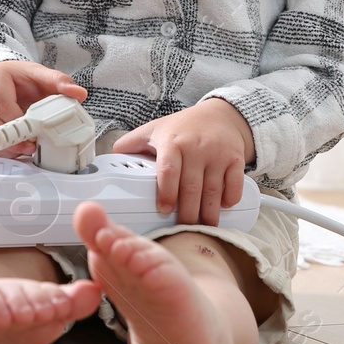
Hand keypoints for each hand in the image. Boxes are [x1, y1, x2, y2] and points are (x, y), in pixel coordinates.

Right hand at [0, 60, 85, 157]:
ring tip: (26, 149)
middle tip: (32, 146)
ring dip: (6, 147)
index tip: (34, 133)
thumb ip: (59, 82)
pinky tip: (14, 150)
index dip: (18, 121)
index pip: (1, 103)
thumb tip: (79, 94)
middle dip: (13, 138)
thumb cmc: (15, 78)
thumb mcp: (38, 74)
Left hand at [112, 98, 254, 226]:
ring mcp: (217, 154)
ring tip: (203, 227)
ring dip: (208, 214)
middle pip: (191, 188)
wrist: (221, 115)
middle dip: (188, 213)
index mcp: (172, 142)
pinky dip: (228, 200)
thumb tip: (108, 163)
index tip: (164, 210)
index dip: (166, 193)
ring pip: (213, 191)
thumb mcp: (154, 130)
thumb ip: (131, 145)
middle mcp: (196, 148)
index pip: (168, 171)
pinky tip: (221, 207)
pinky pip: (234, 185)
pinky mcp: (235, 159)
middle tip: (183, 229)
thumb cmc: (183, 127)